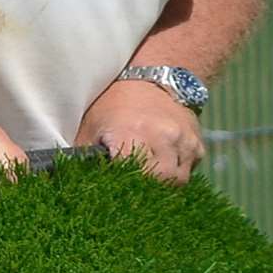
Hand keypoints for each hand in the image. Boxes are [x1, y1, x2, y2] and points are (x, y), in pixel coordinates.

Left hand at [74, 80, 205, 184]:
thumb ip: (84, 158)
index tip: (117, 193)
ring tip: (148, 177)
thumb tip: (76, 185)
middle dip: (147, 188)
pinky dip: (178, 173)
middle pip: (160, 182)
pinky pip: (190, 170)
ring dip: (164, 183)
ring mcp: (183, 140)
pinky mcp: (196, 143)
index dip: (125, 189)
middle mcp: (162, 137)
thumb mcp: (92, 127)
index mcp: (131, 134)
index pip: (133, 177)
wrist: (151, 79)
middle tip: (133, 187)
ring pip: (178, 180)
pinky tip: (163, 165)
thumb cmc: (114, 105)